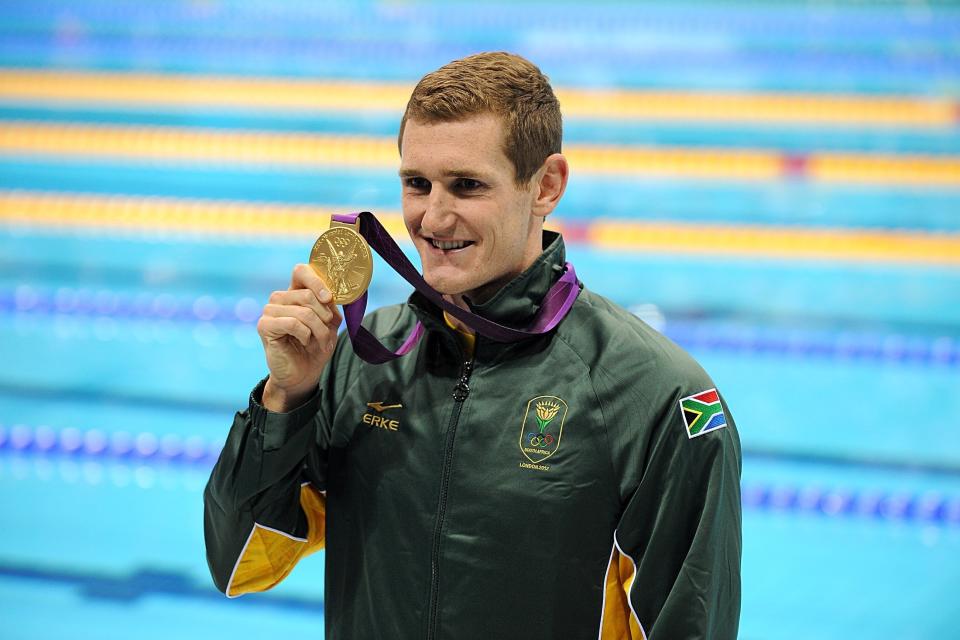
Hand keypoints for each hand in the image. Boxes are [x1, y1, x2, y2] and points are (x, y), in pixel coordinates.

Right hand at [256, 264, 341, 411]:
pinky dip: (305, 334)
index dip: (317, 281)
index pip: (301, 271)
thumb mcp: (330, 324)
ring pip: (303, 311)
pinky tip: (305, 342)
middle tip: (327, 332)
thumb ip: (330, 305)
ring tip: (319, 341)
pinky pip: (293, 323)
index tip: (328, 298)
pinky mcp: (264, 325)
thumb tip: (331, 294)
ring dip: (318, 329)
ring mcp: (270, 310)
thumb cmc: (316, 347)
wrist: (303, 373)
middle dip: (324, 316)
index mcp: (295, 292)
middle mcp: (280, 298)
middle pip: (307, 294)